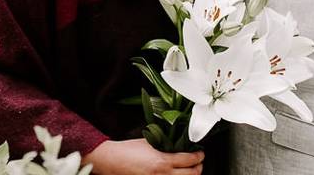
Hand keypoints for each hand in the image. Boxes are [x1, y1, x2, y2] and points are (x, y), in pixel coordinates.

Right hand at [82, 138, 203, 174]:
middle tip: (198, 162)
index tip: (200, 153)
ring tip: (189, 169)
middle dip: (198, 167)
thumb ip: (166, 143)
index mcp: (163, 161)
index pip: (191, 160)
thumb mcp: (150, 142)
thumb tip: (179, 143)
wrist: (112, 161)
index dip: (199, 156)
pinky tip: (176, 174)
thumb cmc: (128, 150)